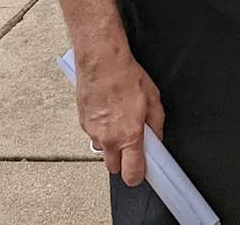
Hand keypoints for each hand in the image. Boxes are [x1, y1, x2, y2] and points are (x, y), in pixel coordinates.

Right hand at [74, 50, 164, 186]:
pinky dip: (101, 129)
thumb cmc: (127, 77)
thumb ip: (156, 125)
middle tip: (131, 145)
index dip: (137, 176)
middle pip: (114, 168)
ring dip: (111, 143)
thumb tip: (156, 138)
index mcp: (129, 136)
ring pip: (102, 150)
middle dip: (123, 161)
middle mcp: (109, 139)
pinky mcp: (83, 123)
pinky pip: (94, 134)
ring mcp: (93, 132)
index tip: (141, 172)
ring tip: (119, 121)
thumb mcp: (153, 100)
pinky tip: (108, 111)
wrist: (102, 63)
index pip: (131, 173)